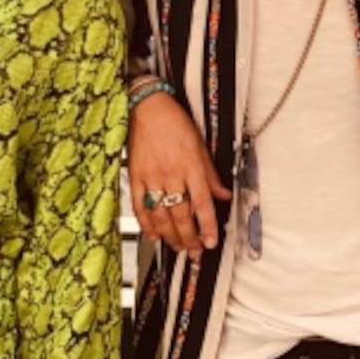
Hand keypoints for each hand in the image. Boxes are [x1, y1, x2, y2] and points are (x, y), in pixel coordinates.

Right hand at [128, 92, 231, 259]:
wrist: (146, 107)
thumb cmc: (174, 122)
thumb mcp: (200, 145)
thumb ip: (211, 174)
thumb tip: (225, 194)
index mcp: (190, 165)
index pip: (202, 202)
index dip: (207, 225)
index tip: (212, 241)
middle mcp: (171, 174)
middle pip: (181, 214)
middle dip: (189, 238)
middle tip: (196, 252)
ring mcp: (151, 177)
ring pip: (161, 216)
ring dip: (170, 236)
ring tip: (179, 247)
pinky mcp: (134, 177)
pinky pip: (139, 206)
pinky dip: (147, 224)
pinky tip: (154, 235)